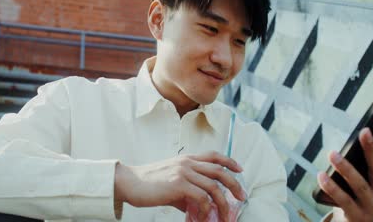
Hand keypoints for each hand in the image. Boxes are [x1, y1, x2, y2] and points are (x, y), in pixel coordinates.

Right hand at [114, 151, 245, 221]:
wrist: (130, 182)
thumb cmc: (150, 183)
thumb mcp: (173, 182)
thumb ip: (188, 191)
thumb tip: (200, 207)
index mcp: (187, 159)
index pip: (214, 155)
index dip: (230, 161)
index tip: (240, 170)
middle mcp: (188, 162)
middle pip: (219, 170)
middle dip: (234, 184)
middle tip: (241, 197)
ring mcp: (183, 172)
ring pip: (213, 186)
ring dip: (222, 203)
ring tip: (224, 215)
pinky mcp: (178, 184)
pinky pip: (201, 197)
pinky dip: (206, 209)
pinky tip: (203, 217)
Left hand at [317, 124, 372, 221]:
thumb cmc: (354, 198)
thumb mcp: (361, 184)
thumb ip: (359, 168)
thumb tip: (349, 145)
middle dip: (372, 149)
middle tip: (364, 131)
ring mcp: (371, 207)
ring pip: (359, 184)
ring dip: (345, 168)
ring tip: (332, 154)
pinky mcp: (356, 216)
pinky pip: (343, 199)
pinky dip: (331, 187)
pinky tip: (321, 176)